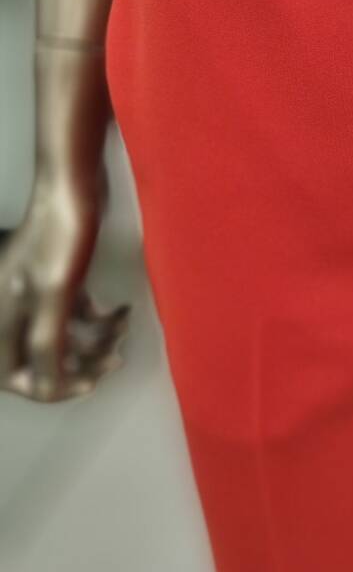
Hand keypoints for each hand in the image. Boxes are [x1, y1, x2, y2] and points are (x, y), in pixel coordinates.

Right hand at [0, 169, 129, 401]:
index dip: (51, 386)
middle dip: (80, 364)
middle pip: (41, 359)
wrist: (74, 184)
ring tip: (122, 332)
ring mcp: (37, 294)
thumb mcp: (55, 294)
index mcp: (4, 318)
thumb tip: (48, 387)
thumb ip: (47, 342)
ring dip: (94, 341)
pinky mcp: (59, 278)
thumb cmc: (62, 235)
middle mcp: (15, 309)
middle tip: (113, 360)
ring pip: (63, 336)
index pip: (16, 375)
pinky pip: (75, 313)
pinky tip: (121, 312)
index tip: (89, 381)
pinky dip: (98, 318)